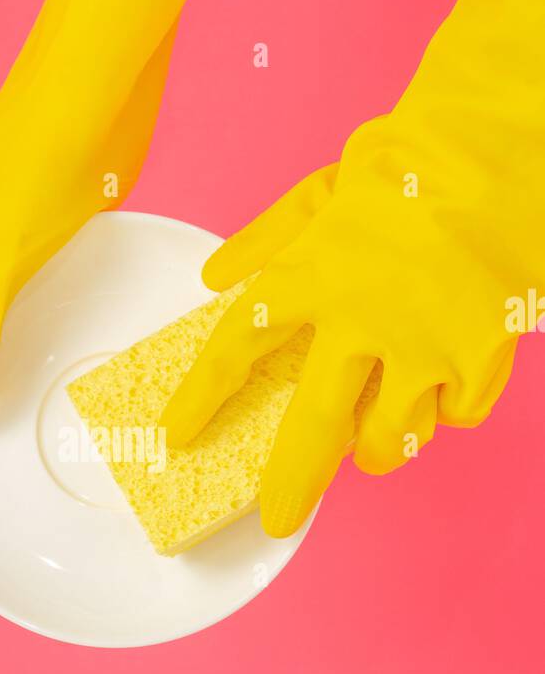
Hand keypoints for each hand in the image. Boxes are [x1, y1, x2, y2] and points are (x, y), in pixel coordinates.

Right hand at [0, 0, 208, 422]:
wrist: (99, 87)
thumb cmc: (35, 152)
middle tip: (18, 442)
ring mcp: (12, 252)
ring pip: (12, 324)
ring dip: (28, 358)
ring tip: (51, 416)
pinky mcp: (58, 245)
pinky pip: (51, 302)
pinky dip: (61, 328)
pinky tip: (82, 362)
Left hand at [163, 0, 544, 536]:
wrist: (496, 156)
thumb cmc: (406, 168)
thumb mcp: (319, 193)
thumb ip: (264, 241)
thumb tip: (212, 278)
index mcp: (309, 279)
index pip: (236, 350)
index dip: (202, 398)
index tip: (177, 435)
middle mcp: (359, 323)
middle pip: (312, 425)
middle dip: (290, 481)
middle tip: (276, 518)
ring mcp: (421, 346)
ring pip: (389, 436)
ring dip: (374, 449)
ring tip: (370, 447)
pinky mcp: (475, 357)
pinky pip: (452, 416)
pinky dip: (443, 411)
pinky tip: (439, 388)